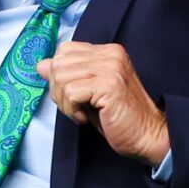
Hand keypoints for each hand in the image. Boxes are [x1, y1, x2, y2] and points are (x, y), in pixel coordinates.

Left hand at [37, 41, 169, 166]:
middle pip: (59, 63)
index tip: (72, 96)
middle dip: (57, 90)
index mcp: (107, 52)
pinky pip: (70, 92)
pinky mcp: (110, 84)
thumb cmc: (119, 119)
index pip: (64, 50)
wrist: (147, 137)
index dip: (59, 75)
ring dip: (64, 102)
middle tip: (75, 108)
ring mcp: (111, 67)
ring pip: (61, 76)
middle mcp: (110, 54)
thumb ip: (67, 76)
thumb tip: (41, 65)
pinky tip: (85, 118)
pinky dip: (71, 110)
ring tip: (81, 114)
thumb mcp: (88, 93)